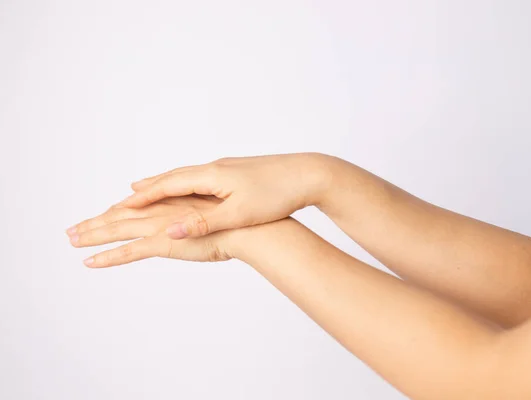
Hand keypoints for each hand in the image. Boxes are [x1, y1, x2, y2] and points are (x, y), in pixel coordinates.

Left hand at [66, 196, 234, 267]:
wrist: (248, 229)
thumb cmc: (238, 224)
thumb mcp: (214, 217)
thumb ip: (198, 219)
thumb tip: (195, 223)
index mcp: (173, 203)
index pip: (137, 207)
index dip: (117, 211)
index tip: (103, 215)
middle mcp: (161, 211)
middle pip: (119, 215)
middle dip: (94, 222)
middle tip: (72, 229)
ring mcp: (160, 227)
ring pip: (116, 230)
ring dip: (91, 235)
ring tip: (71, 240)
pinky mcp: (163, 244)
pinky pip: (128, 252)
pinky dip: (107, 257)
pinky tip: (90, 262)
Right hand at [117, 153, 334, 238]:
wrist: (309, 174)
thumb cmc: (277, 195)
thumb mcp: (239, 213)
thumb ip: (203, 222)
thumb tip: (168, 230)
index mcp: (212, 175)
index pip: (168, 185)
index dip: (143, 197)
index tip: (120, 205)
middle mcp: (215, 168)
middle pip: (172, 177)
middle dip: (147, 189)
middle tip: (124, 197)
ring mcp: (227, 169)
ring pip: (187, 177)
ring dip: (164, 185)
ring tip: (148, 190)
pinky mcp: (238, 174)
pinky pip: (201, 179)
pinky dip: (184, 186)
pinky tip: (189, 189)